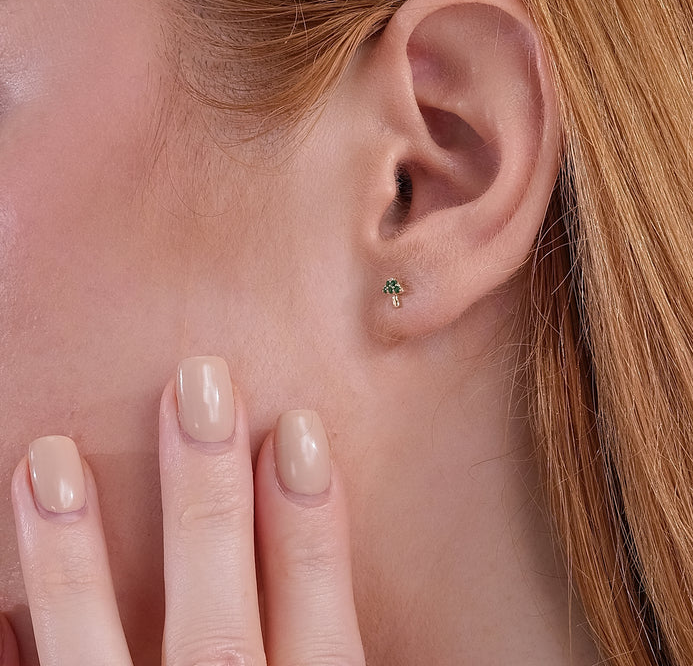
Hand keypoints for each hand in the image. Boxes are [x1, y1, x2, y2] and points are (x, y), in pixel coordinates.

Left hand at [3, 355, 364, 665]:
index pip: (320, 626)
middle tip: (199, 387)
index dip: (312, 526)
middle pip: (216, 632)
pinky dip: (15, 662)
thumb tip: (316, 505)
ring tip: (49, 459)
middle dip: (208, 502)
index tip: (299, 424)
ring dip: (72, 567)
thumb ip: (327, 642)